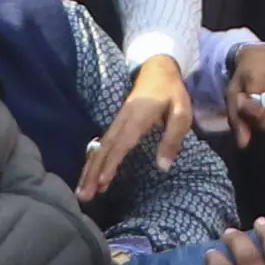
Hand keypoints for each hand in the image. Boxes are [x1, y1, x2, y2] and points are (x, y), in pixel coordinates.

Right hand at [82, 54, 193, 199]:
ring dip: (89, 169)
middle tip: (84, 196)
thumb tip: (163, 167)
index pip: (121, 144)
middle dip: (92, 173)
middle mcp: (122, 121)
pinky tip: (89, 174)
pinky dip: (94, 160)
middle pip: (104, 149)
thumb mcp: (181, 114)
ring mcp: (117, 122)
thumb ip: (172, 139)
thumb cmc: (172, 93)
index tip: (101, 182)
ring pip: (100, 148)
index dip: (111, 163)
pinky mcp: (116, 124)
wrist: (157, 69)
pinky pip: (102, 145)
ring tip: (82, 192)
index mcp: (137, 118)